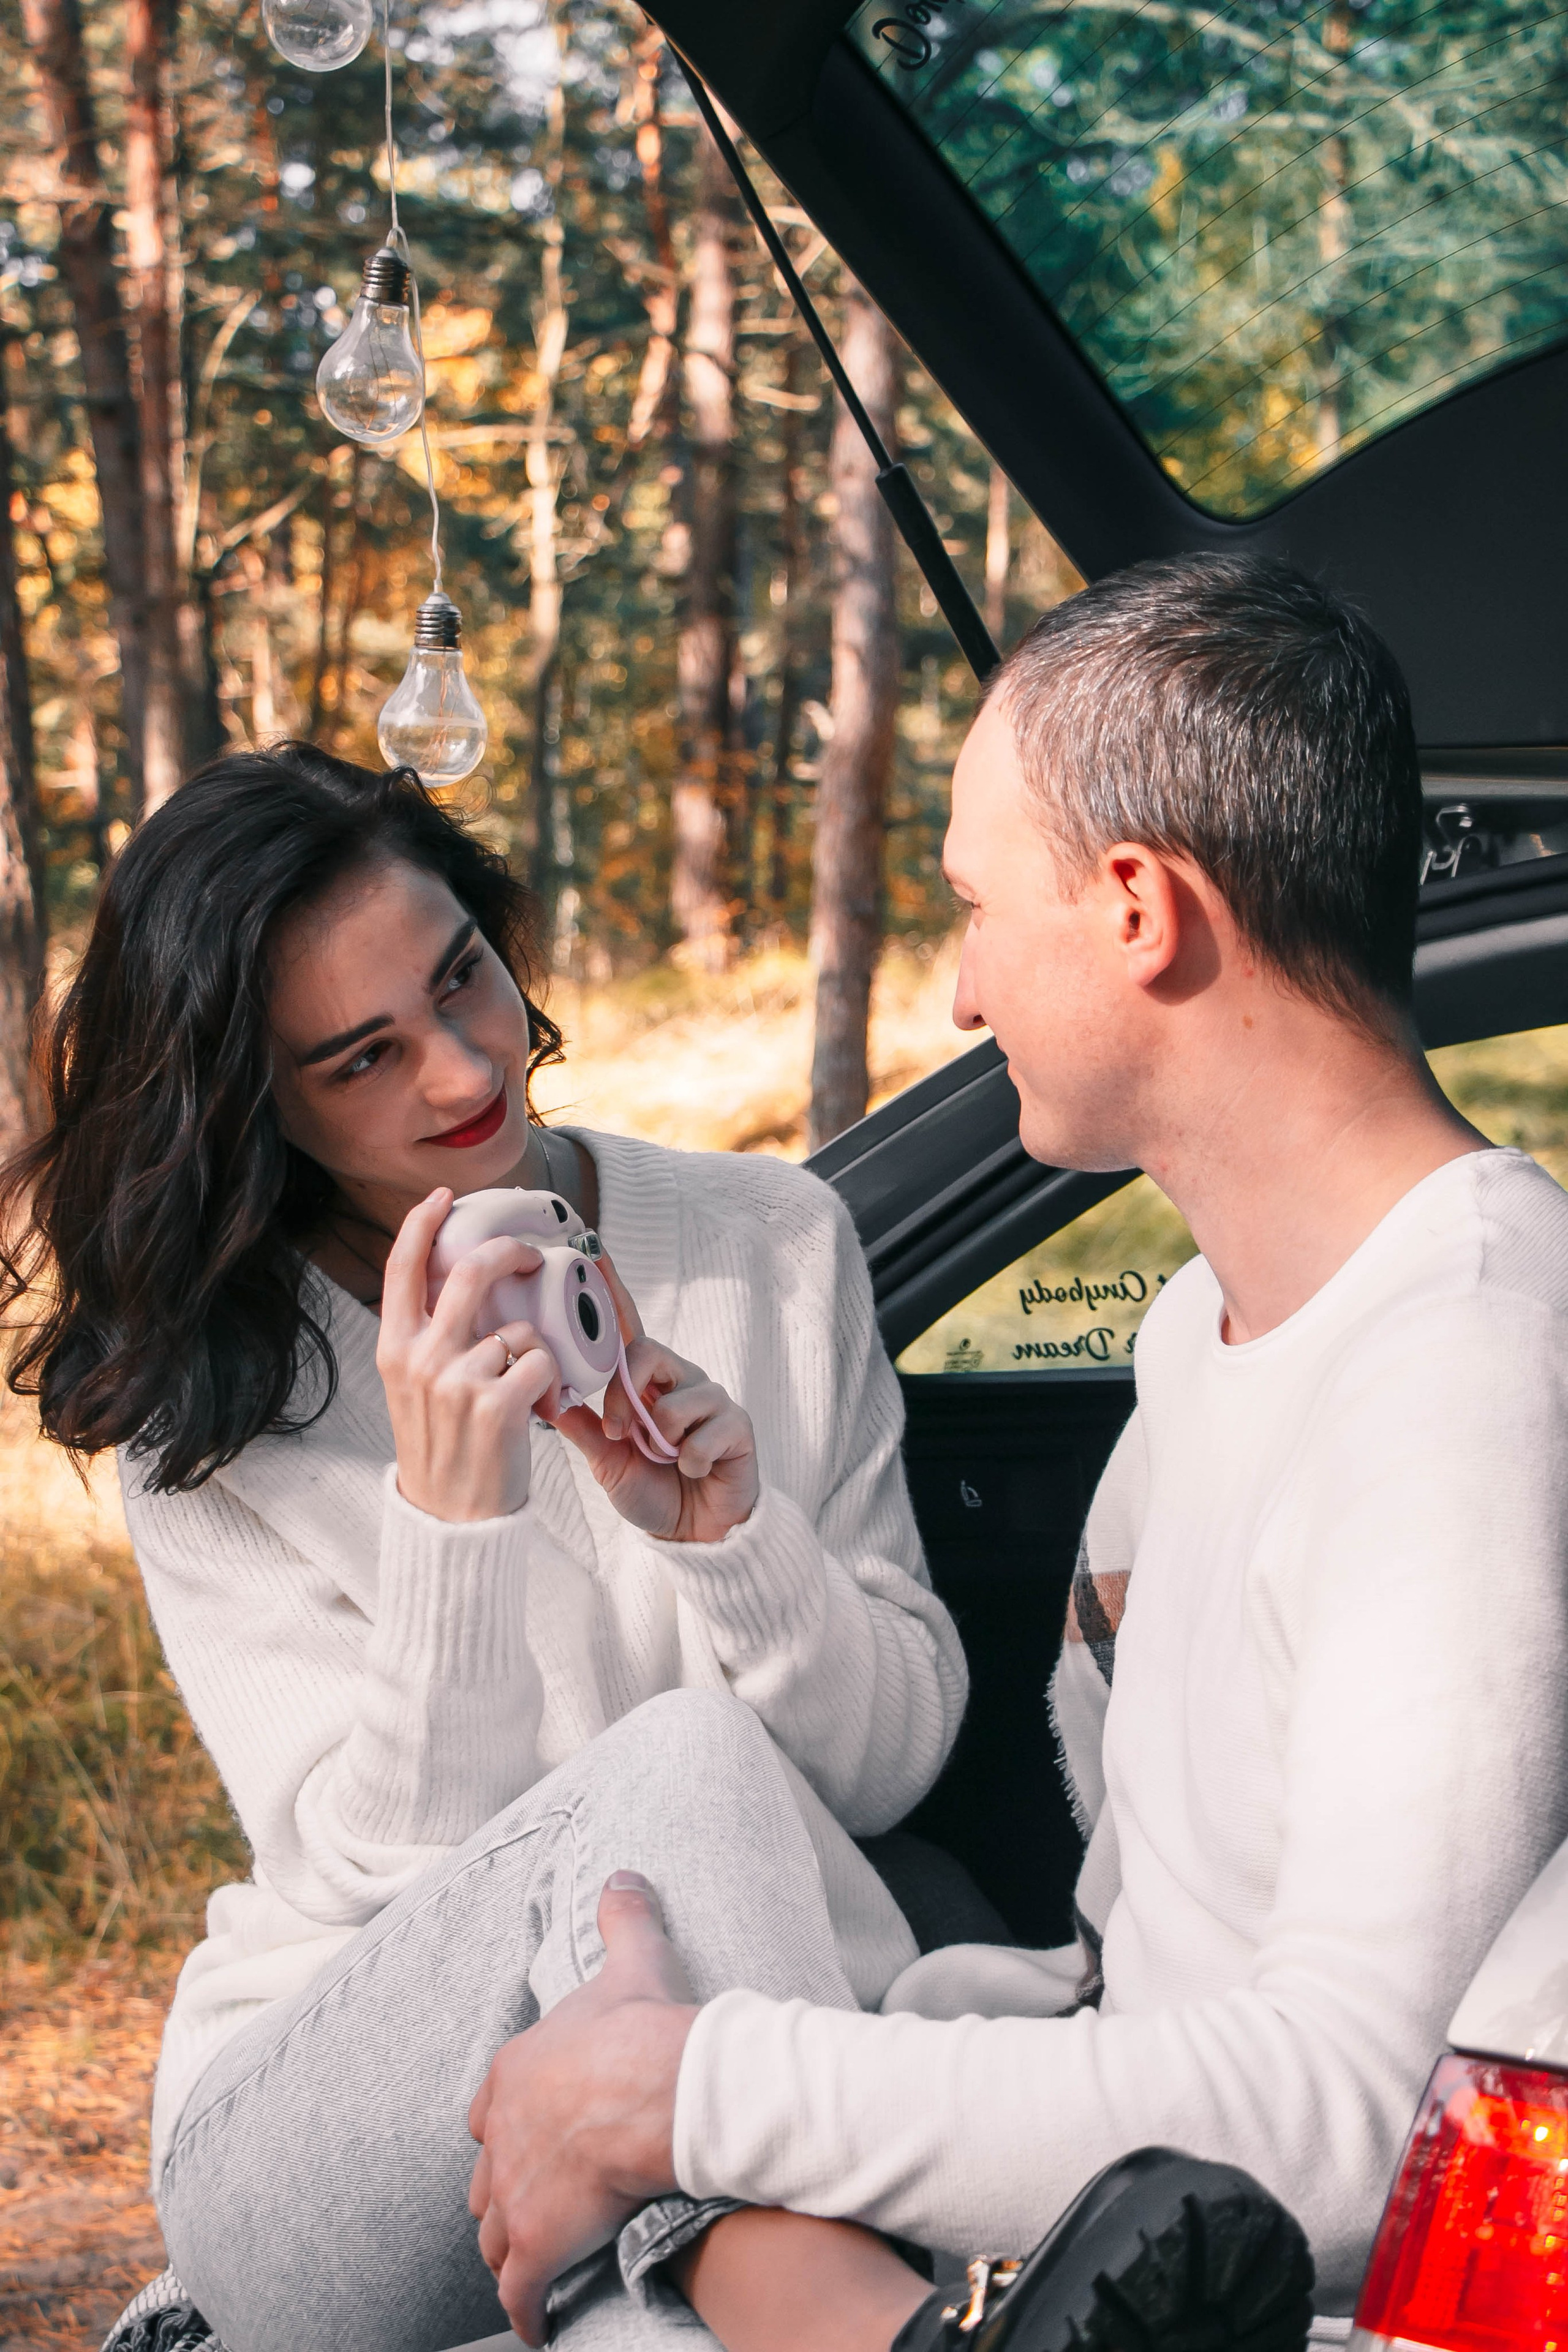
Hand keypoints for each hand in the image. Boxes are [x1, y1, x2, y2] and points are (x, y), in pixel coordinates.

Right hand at [377, 1188, 560, 1521]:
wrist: (450, 1517)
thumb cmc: (442, 1446)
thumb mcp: (413, 1387)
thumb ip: (427, 1339)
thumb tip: (455, 1284)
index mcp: (395, 1349)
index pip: (402, 1269)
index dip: (422, 1224)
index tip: (445, 1198)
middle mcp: (421, 1358)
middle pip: (471, 1272)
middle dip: (510, 1253)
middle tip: (531, 1257)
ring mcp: (457, 1380)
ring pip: (519, 1330)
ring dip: (534, 1353)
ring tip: (523, 1390)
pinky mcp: (497, 1405)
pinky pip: (542, 1363)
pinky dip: (550, 1383)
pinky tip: (536, 1409)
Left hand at [468, 1873, 697, 2344]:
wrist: (655, 2089)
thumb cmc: (642, 2027)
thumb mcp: (630, 1961)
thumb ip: (622, 1917)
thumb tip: (624, 1873)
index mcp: (514, 2071)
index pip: (488, 2106)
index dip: (505, 2123)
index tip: (520, 2134)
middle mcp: (500, 2134)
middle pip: (485, 2174)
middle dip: (501, 2188)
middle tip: (525, 2200)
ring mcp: (514, 2193)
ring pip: (494, 2233)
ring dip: (508, 2247)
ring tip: (526, 2261)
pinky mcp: (538, 2246)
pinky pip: (521, 2292)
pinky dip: (526, 2309)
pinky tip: (536, 2322)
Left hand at [548, 1254, 760, 1543]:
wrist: (692, 1538)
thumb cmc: (652, 1492)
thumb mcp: (606, 1461)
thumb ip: (582, 1426)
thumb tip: (543, 1394)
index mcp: (644, 1384)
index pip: (626, 1330)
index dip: (612, 1292)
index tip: (592, 1254)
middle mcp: (679, 1381)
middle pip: (650, 1352)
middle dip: (626, 1394)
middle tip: (618, 1433)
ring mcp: (711, 1401)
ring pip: (680, 1396)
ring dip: (662, 1434)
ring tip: (663, 1457)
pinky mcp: (738, 1427)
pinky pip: (709, 1429)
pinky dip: (691, 1458)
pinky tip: (691, 1471)